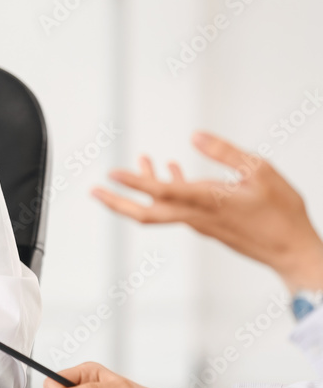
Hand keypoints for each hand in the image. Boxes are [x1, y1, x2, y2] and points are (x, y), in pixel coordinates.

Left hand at [92, 130, 322, 291]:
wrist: (293, 251)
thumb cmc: (281, 213)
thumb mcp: (260, 172)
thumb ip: (225, 152)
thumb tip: (195, 136)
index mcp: (208, 202)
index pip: (161, 193)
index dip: (134, 182)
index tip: (112, 174)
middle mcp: (197, 216)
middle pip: (146, 213)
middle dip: (116, 202)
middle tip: (94, 191)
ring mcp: (200, 223)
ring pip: (161, 208)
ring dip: (144, 188)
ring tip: (139, 161)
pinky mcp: (207, 225)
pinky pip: (177, 207)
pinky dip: (168, 189)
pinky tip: (171, 169)